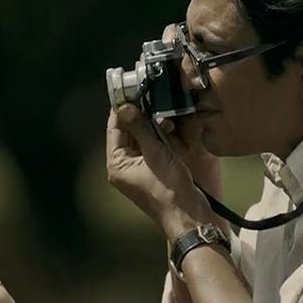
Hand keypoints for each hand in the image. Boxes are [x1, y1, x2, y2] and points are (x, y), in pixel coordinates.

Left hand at [106, 104, 213, 238]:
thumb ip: (140, 128)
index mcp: (116, 164)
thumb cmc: (168, 188)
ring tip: (158, 105)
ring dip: (149, 123)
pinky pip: (152, 147)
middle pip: (126, 132)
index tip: (129, 88)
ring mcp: (138, 169)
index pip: (114, 128)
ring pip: (140, 138)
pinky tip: (167, 123)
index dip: (121, 107)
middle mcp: (123, 167)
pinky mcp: (154, 170)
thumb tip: (125, 107)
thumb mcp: (154, 153)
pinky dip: (158, 135)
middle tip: (146, 93)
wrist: (188, 214)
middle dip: (137, 114)